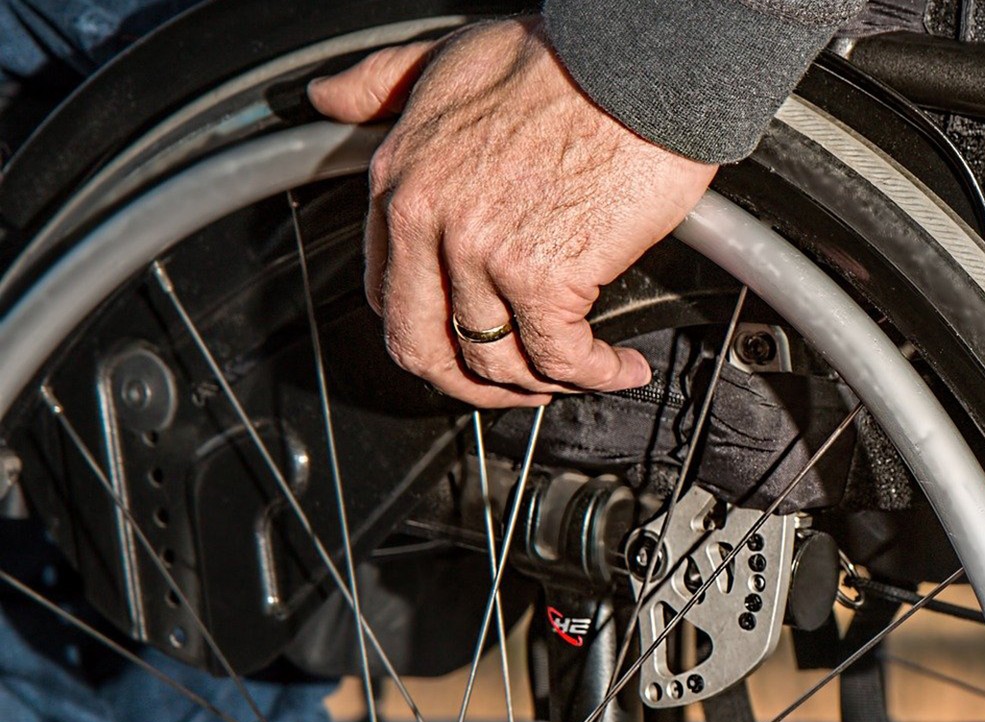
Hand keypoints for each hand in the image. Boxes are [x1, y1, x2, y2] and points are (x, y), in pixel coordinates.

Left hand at [308, 18, 717, 407]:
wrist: (638, 64)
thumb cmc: (564, 59)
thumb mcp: (447, 56)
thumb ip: (383, 82)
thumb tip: (329, 96)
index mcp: (400, 179)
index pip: (389, 293)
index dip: (431, 332)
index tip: (468, 337)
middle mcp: (429, 222)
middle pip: (424, 348)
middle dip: (472, 385)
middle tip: (516, 386)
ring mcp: (483, 254)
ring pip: (496, 363)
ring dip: (544, 385)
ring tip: (583, 373)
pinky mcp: (545, 276)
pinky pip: (560, 358)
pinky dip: (596, 375)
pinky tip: (621, 365)